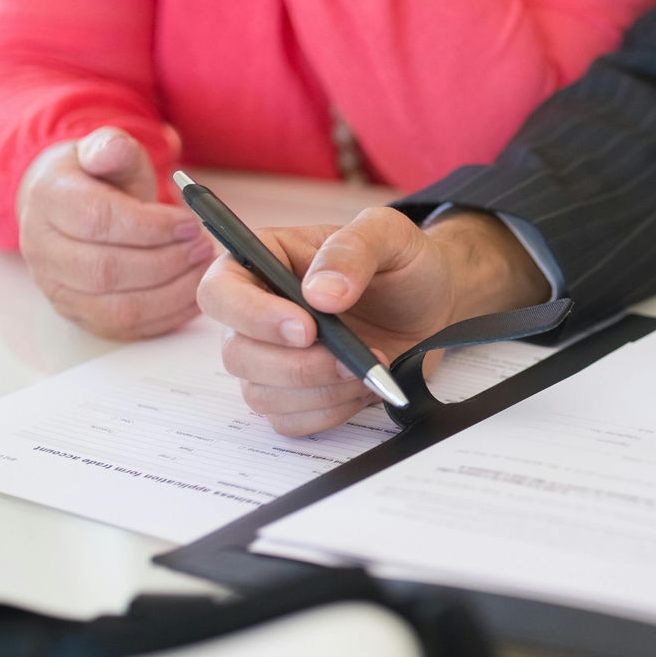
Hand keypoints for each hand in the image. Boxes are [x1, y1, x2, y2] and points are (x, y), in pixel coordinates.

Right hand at [16, 128, 211, 339]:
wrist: (68, 206)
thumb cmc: (97, 179)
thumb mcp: (105, 151)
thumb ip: (112, 147)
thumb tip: (112, 149)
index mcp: (48, 200)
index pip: (97, 221)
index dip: (150, 227)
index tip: (190, 223)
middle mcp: (42, 249)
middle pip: (106, 270)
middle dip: (165, 262)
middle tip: (203, 247)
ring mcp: (57, 288)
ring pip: (117, 307)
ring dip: (170, 293)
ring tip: (201, 268)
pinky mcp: (79, 315)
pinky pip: (125, 328)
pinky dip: (166, 316)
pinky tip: (191, 294)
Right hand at [198, 208, 546, 435]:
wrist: (435, 304)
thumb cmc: (404, 263)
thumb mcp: (388, 234)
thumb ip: (352, 250)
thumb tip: (320, 294)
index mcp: (264, 261)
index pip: (220, 291)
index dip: (251, 315)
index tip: (306, 328)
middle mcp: (258, 313)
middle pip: (237, 353)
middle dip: (297, 365)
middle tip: (351, 358)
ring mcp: (273, 359)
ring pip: (261, 394)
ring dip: (320, 390)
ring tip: (368, 367)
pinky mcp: (297, 395)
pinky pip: (290, 421)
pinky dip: (330, 411)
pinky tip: (362, 387)